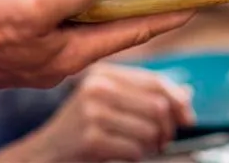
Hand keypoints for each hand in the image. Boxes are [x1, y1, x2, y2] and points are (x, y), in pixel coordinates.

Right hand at [0, 0, 194, 89]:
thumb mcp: (34, 5)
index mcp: (72, 52)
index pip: (135, 32)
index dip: (168, 16)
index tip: (196, 3)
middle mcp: (65, 50)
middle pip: (117, 24)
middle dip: (145, 2)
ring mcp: (46, 42)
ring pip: (91, 16)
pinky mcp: (28, 30)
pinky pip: (66, 10)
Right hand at [18, 63, 194, 161]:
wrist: (41, 155)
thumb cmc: (80, 130)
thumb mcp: (110, 105)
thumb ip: (145, 97)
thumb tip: (186, 97)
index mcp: (105, 74)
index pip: (154, 81)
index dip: (178, 99)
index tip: (188, 116)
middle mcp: (99, 86)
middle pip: (158, 105)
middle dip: (167, 128)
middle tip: (163, 140)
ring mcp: (93, 111)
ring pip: (150, 129)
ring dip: (151, 146)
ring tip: (138, 147)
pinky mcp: (91, 138)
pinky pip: (135, 149)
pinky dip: (136, 157)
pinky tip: (122, 154)